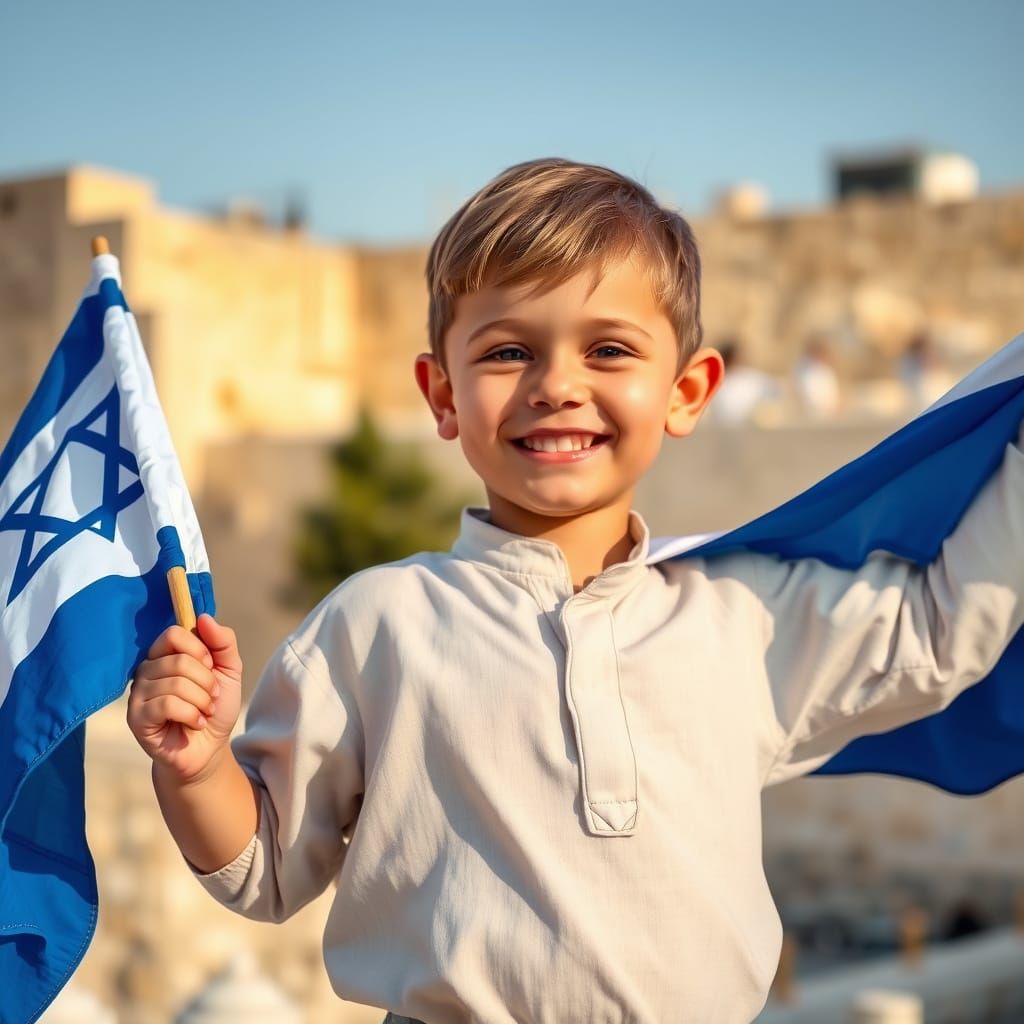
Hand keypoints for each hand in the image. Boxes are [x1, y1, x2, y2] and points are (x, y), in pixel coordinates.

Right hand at [127, 614, 242, 782]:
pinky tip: (196, 723)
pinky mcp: (136, 717)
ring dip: (201, 700)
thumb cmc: (214, 706)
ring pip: (175, 683)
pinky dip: (192, 714)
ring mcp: (138, 694)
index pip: (174, 633)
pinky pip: (166, 704)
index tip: (211, 665)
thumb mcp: (229, 670)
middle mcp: (147, 670)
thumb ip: (223, 642)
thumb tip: (203, 617)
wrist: (209, 748)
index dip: (198, 649)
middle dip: (206, 681)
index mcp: (165, 655)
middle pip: (178, 660)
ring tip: (204, 711)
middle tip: (211, 696)